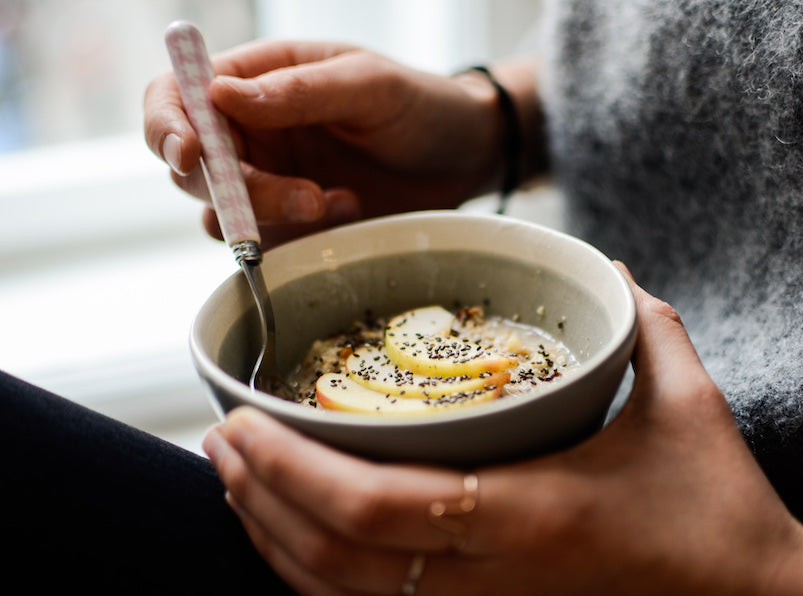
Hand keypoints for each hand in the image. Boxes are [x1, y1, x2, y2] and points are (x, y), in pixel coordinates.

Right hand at [144, 40, 505, 248]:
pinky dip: (300, 240)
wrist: (464, 157)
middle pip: (193, 171)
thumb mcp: (369, 85)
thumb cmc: (421, 105)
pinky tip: (350, 211)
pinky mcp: (293, 225)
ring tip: (341, 200)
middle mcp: (252, 133)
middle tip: (308, 198)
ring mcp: (270, 182)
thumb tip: (219, 95)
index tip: (192, 154)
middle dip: (239, 192)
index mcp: (257, 81)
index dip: (167, 126)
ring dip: (274, 218)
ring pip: (224, 217)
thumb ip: (299, 91)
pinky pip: (266, 245)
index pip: (177, 97)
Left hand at [202, 264, 802, 594]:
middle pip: (333, 561)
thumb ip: (643, 326)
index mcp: (530, 516)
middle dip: (260, 500)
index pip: (375, 510)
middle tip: (221, 439)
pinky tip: (291, 537)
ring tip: (236, 480)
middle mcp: (491, 578)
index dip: (291, 473)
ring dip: (274, 539)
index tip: (244, 423)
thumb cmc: (720, 507)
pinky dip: (315, 576)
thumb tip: (609, 269)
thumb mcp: (688, 403)